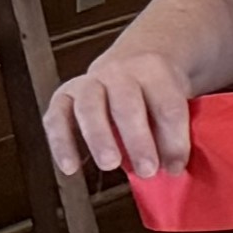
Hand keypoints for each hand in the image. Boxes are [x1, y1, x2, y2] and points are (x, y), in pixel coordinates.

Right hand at [44, 37, 191, 178]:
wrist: (131, 62)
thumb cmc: (156, 93)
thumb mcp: (175, 101)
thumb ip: (173, 131)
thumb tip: (172, 169)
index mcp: (155, 71)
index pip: (167, 106)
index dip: (173, 140)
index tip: (175, 168)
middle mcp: (119, 72)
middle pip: (127, 104)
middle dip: (137, 140)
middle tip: (147, 170)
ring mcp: (88, 82)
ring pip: (89, 108)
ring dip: (99, 138)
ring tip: (110, 165)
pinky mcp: (63, 95)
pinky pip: (56, 118)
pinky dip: (61, 144)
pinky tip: (71, 168)